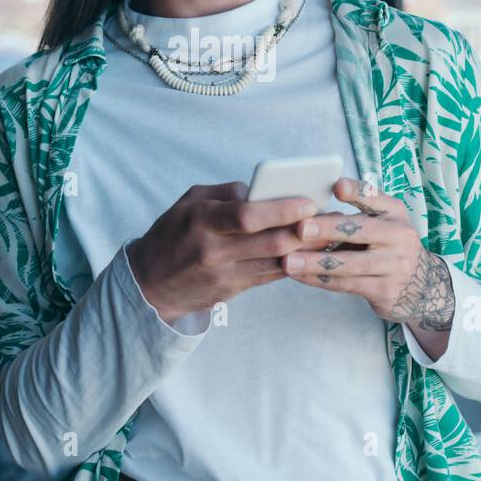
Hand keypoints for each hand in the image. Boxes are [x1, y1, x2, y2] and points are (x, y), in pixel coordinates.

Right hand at [127, 181, 320, 324]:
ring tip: (329, 235)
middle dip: (305, 230)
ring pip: (276, 261)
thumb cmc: (172, 235)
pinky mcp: (232, 291)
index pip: (248, 215)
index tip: (308, 202)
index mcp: (202, 220)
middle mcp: (214, 250)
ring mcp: (224, 274)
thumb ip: (224, 193)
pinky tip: (308, 253)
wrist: (150, 285)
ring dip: (306, 249)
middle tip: (330, 219)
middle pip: (271, 241)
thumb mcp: (188, 203)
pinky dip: (292, 263)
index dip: (282, 209)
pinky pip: (270, 276)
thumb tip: (258, 189)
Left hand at [280, 177, 454, 335]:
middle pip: (361, 231)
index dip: (357, 191)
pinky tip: (299, 276)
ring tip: (288, 261)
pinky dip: (320, 280)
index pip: (376, 197)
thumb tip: (305, 214)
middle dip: (328, 229)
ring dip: (316, 262)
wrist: (423, 286)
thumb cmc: (388, 246)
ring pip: (351, 263)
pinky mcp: (385, 290)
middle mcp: (399, 236)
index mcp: (394, 212)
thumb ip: (353, 218)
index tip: (336, 186)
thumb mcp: (383, 224)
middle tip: (300, 228)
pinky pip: (347, 284)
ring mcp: (395, 265)